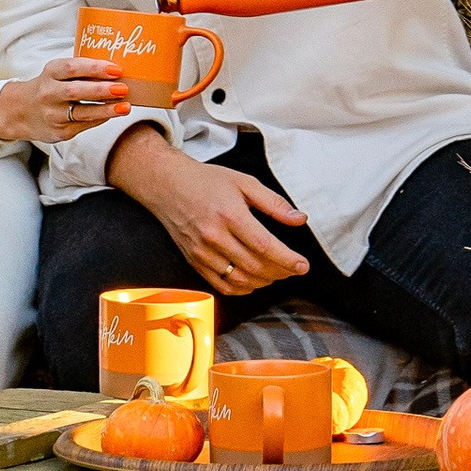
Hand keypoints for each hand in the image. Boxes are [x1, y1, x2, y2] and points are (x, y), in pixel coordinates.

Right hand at [0, 55, 129, 146]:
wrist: (20, 112)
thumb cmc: (48, 87)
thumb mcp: (56, 73)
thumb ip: (80, 71)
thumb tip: (115, 71)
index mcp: (50, 73)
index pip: (72, 67)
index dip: (95, 68)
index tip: (116, 69)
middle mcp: (49, 93)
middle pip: (76, 91)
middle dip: (102, 89)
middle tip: (123, 87)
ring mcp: (53, 114)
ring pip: (82, 112)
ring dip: (106, 109)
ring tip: (125, 106)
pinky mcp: (60, 131)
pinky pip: (85, 125)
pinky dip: (100, 118)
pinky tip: (113, 113)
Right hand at [112, 122, 310, 294]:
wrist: (167, 185)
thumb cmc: (206, 181)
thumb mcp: (244, 182)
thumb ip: (273, 203)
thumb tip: (299, 219)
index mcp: (229, 214)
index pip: (265, 246)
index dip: (288, 260)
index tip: (303, 266)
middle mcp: (214, 236)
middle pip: (255, 266)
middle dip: (281, 272)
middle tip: (293, 269)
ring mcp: (202, 252)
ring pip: (240, 280)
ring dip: (264, 282)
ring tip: (277, 274)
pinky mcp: (194, 261)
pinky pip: (222, 285)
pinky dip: (242, 289)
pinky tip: (254, 281)